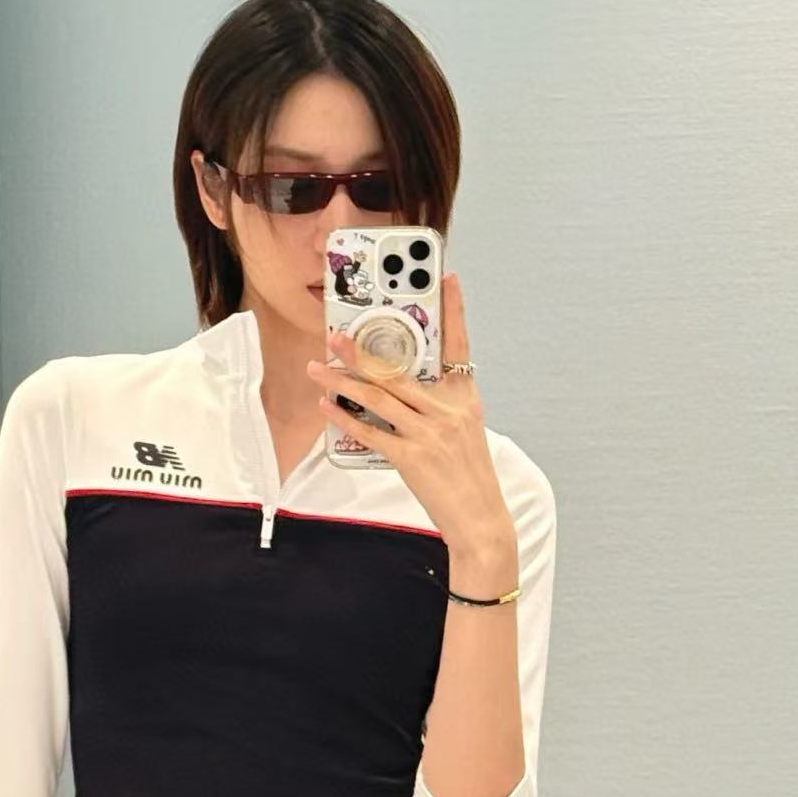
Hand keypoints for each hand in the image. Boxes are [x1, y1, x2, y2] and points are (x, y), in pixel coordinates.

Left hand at [307, 272, 512, 548]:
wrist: (480, 518)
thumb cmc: (469, 475)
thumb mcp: (464, 430)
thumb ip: (439, 405)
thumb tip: (399, 386)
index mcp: (465, 398)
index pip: (460, 345)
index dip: (454, 310)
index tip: (447, 278)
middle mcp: (448, 410)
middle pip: (398, 371)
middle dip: (361, 351)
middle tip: (334, 334)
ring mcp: (430, 433)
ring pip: (378, 398)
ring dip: (342, 382)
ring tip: (318, 369)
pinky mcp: (412, 458)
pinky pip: (371, 433)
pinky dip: (345, 419)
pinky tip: (327, 407)